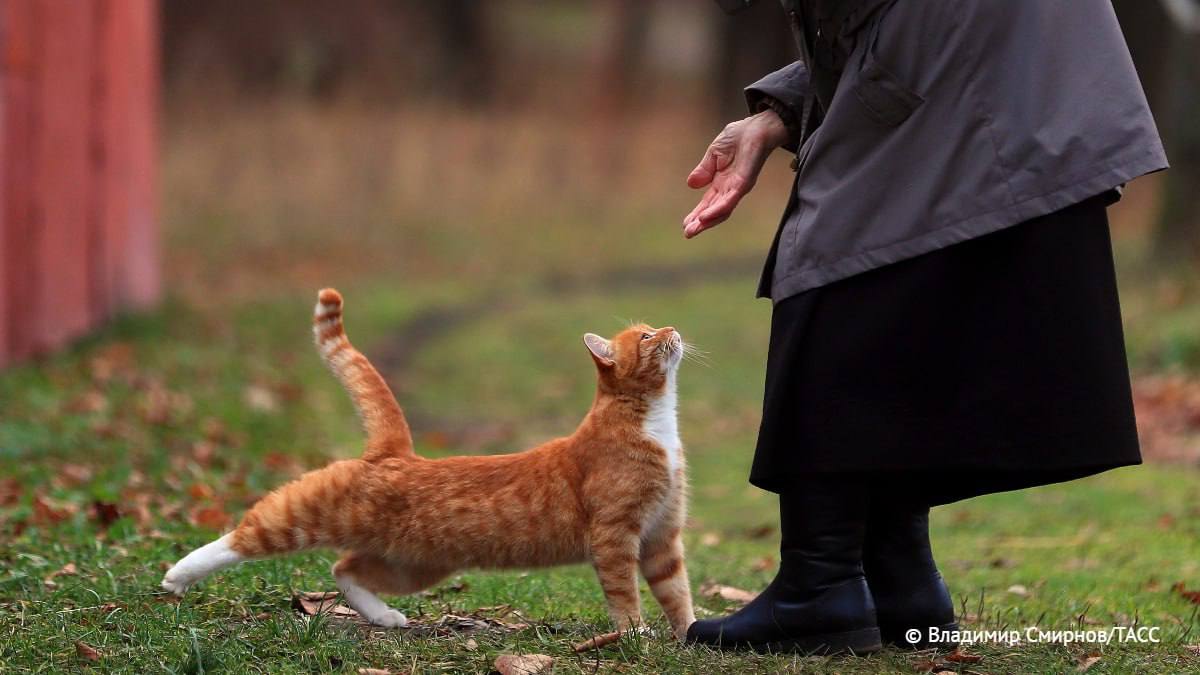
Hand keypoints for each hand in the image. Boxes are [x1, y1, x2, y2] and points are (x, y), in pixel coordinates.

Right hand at [683, 110, 789, 237]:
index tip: (685, 224)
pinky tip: (705, 217)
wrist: (756, 127)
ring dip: (707, 221)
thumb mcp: (713, 154)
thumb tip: (691, 185)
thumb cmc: (738, 137)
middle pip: (714, 211)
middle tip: (687, 234)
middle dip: (700, 223)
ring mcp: (738, 187)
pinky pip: (729, 200)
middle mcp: (731, 189)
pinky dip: (717, 209)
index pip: (708, 203)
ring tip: (693, 230)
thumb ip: (704, 170)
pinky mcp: (744, 182)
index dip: (697, 214)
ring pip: (722, 210)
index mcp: (722, 182)